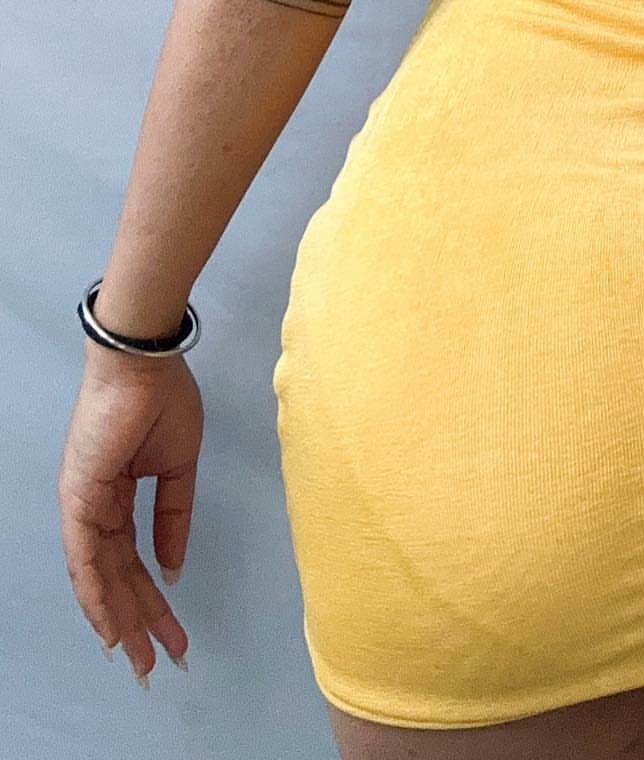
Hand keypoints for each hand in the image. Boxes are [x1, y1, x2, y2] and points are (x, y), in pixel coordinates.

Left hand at [57, 345, 200, 687]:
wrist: (146, 364)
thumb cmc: (163, 400)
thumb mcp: (179, 467)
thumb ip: (174, 517)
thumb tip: (174, 566)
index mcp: (116, 498)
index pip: (134, 561)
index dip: (152, 599)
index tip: (173, 633)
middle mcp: (93, 509)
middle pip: (116, 578)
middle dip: (138, 622)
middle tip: (155, 663)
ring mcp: (82, 506)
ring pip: (99, 577)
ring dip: (120, 619)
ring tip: (138, 656)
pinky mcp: (78, 499)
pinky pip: (85, 557)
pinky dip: (95, 593)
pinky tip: (109, 623)